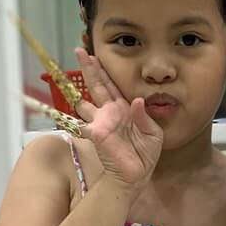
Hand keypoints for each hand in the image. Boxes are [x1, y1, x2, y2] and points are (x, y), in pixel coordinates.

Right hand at [73, 49, 162, 190]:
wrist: (137, 176)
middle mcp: (110, 113)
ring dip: (79, 88)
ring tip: (72, 77)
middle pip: (96, 86)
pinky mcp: (98, 136)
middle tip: (79, 50)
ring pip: (86, 101)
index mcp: (124, 109)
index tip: (95, 54)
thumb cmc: (145, 154)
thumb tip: (137, 100)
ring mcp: (101, 123)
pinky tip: (92, 114)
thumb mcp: (153, 133)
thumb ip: (144, 117)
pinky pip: (90, 123)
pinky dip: (91, 118)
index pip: (112, 85)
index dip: (104, 70)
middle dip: (88, 68)